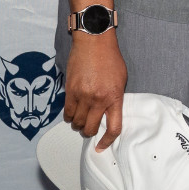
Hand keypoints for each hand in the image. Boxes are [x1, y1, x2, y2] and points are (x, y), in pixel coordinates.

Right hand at [64, 30, 126, 150]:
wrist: (94, 42)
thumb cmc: (110, 58)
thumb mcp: (121, 80)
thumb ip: (115, 98)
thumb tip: (108, 113)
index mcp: (115, 97)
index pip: (113, 128)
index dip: (107, 141)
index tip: (101, 147)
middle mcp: (98, 99)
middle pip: (90, 128)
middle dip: (88, 133)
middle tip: (88, 129)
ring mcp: (83, 96)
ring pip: (76, 123)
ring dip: (78, 124)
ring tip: (80, 119)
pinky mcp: (70, 91)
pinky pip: (67, 113)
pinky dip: (68, 117)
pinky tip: (72, 113)